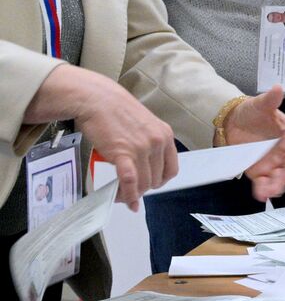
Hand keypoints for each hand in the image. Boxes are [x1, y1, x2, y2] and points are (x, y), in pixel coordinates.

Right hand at [37, 64, 178, 210]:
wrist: (98, 99)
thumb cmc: (116, 111)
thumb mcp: (144, 126)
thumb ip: (148, 144)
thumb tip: (144, 166)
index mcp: (165, 135)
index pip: (171, 169)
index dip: (160, 181)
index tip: (149, 185)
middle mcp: (158, 142)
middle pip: (156, 179)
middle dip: (143, 189)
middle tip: (130, 191)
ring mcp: (142, 148)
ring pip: (143, 182)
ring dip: (132, 194)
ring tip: (121, 195)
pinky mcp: (123, 153)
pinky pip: (130, 180)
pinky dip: (127, 194)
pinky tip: (123, 200)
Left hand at [224, 86, 284, 201]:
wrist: (230, 122)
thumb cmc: (251, 112)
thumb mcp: (260, 105)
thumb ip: (271, 99)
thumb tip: (278, 88)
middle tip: (284, 180)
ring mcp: (274, 163)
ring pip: (282, 178)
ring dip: (280, 185)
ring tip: (272, 191)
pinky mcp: (260, 172)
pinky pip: (266, 183)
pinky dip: (265, 190)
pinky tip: (263, 194)